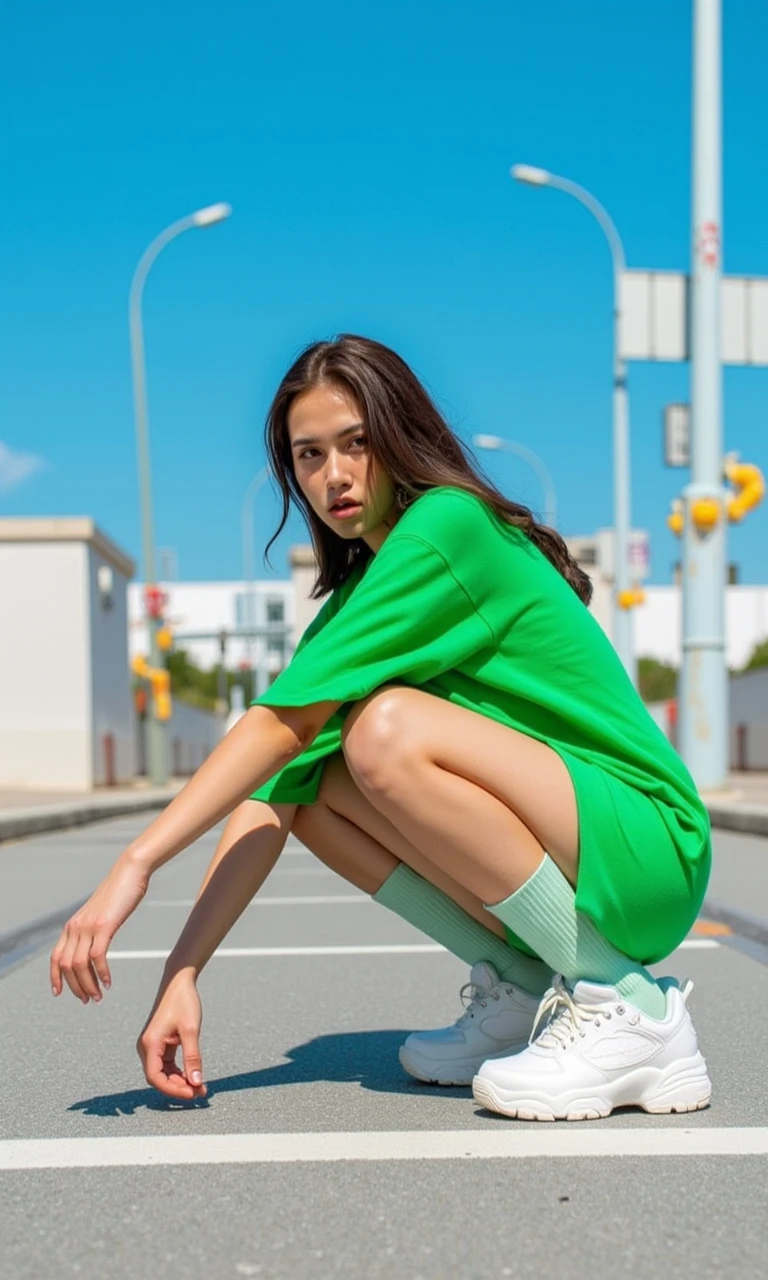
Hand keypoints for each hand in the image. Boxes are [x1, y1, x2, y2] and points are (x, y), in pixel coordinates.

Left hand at [50, 853, 148, 1002]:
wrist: (129, 872)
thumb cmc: (118, 893)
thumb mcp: (99, 914)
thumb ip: (91, 929)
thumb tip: (91, 946)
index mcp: (72, 926)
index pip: (55, 957)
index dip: (55, 978)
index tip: (60, 993)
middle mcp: (75, 927)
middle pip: (66, 966)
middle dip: (75, 987)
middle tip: (88, 999)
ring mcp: (88, 926)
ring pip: (80, 964)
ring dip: (88, 985)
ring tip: (98, 996)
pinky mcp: (104, 926)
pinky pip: (97, 956)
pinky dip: (101, 973)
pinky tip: (108, 982)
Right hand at [137, 970, 205, 1099]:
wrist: (178, 981)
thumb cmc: (183, 1002)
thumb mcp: (191, 1030)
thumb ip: (193, 1057)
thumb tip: (196, 1082)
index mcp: (150, 1044)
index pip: (156, 1078)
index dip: (173, 1090)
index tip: (192, 1093)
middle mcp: (147, 1047)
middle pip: (159, 1078)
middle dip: (179, 1087)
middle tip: (201, 1092)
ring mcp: (152, 1046)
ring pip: (164, 1073)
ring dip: (180, 1081)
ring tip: (200, 1087)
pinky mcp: (159, 1044)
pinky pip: (167, 1065)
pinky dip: (179, 1072)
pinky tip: (194, 1076)